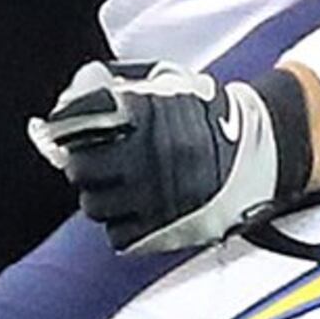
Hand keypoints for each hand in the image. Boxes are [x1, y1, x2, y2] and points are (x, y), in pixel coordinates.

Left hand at [27, 59, 310, 254]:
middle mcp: (144, 157)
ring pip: (94, 206)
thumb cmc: (204, 117)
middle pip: (79, 169)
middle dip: (82, 164)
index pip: (75, 123)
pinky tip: (135, 207)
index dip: (64, 129)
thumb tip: (69, 99)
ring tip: (120, 185)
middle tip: (94, 161)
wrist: (256, 154)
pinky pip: (118, 234)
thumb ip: (115, 84)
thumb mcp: (164, 84)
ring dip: (99, 195)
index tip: (63, 132)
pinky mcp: (163, 229)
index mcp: (142, 115)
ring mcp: (152, 196)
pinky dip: (120, 222)